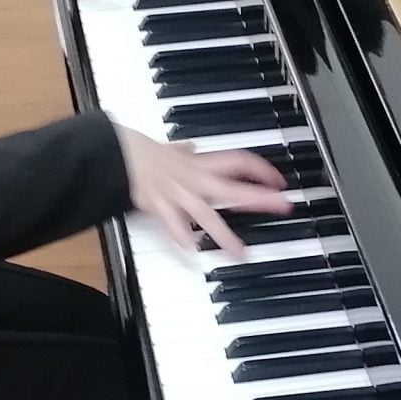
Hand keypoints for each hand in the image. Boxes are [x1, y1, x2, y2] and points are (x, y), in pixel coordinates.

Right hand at [118, 126, 290, 256]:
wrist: (117, 152)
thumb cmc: (140, 151)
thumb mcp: (167, 149)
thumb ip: (182, 151)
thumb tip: (189, 147)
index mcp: (198, 165)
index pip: (238, 162)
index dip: (261, 170)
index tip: (279, 181)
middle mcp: (194, 180)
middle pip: (233, 189)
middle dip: (259, 198)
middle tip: (283, 206)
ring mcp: (178, 194)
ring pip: (206, 215)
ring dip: (224, 234)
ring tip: (239, 253)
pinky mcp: (159, 205)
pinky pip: (172, 221)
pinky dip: (180, 233)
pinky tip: (189, 248)